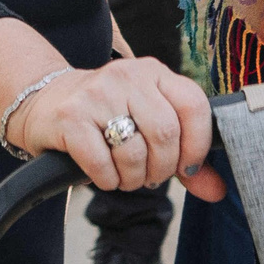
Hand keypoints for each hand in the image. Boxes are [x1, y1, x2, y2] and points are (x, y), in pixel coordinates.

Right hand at [14, 58, 226, 202]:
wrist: (47, 103)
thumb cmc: (107, 118)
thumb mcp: (149, 126)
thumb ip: (185, 157)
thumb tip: (217, 191)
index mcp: (155, 73)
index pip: (194, 106)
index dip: (197, 146)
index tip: (186, 167)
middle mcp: (128, 76)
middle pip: (166, 134)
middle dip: (161, 169)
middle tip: (149, 176)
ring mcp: (97, 94)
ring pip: (134, 152)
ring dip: (133, 179)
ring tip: (124, 175)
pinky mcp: (71, 117)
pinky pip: (102, 163)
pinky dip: (107, 180)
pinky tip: (103, 174)